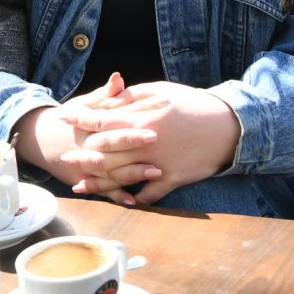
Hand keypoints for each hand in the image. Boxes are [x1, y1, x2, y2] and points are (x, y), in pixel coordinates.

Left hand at [59, 81, 240, 204]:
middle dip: (82, 155)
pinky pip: (150, 194)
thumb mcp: (162, 91)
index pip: (101, 119)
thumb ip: (133, 96)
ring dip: (99, 183)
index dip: (79, 118)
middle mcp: (146, 143)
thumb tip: (110, 96)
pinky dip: (135, 199)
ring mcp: (159, 164)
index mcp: (141, 118)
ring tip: (81, 185)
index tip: (63, 117)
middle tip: (65, 158)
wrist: (229, 127)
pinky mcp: (173, 179)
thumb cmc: (193, 104)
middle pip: (105, 152)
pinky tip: (122, 201)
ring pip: (121, 177)